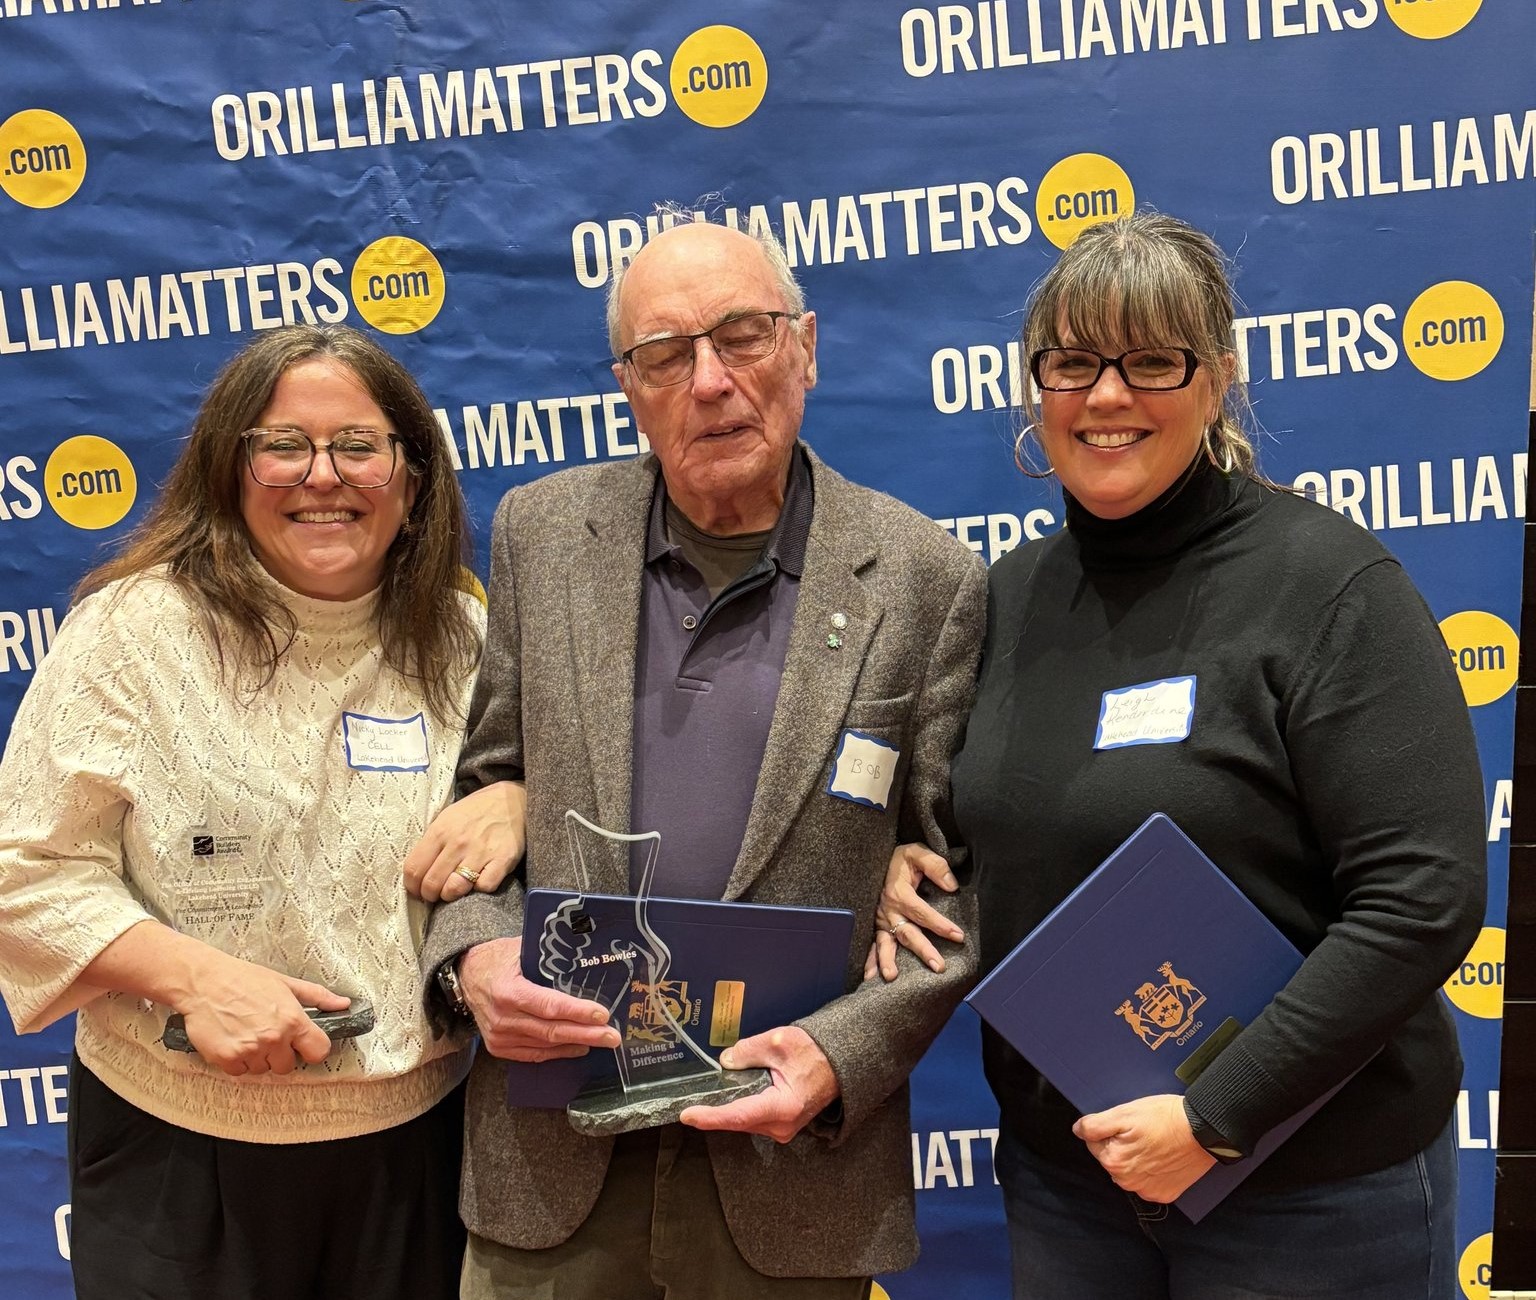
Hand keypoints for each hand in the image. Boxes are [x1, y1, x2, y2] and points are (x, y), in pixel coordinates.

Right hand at [178, 953, 348, 1076]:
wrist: (204, 981)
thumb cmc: (245, 979)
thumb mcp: (286, 983)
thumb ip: (317, 996)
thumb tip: (344, 1004)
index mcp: (293, 1020)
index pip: (319, 1051)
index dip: (312, 1049)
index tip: (303, 1044)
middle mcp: (274, 1038)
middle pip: (287, 1066)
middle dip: (280, 1054)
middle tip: (267, 1033)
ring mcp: (250, 1051)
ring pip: (262, 1069)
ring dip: (257, 1057)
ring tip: (247, 1032)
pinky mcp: (226, 1059)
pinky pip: (239, 1072)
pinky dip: (236, 1061)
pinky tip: (232, 1039)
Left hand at [403, 781, 526, 901]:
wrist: (512, 800)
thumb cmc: (476, 811)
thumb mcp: (447, 818)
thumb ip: (431, 843)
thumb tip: (417, 873)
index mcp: (440, 830)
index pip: (414, 869)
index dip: (412, 886)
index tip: (417, 890)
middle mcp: (458, 842)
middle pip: (432, 883)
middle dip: (429, 895)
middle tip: (434, 895)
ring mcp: (481, 852)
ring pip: (455, 889)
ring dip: (450, 896)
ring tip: (453, 891)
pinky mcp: (503, 860)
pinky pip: (484, 887)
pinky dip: (479, 889)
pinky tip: (478, 881)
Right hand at [456, 937, 619, 1061]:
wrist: (466, 976)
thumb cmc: (497, 958)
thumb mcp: (519, 948)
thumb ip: (547, 954)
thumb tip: (585, 949)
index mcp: (509, 991)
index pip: (549, 1005)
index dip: (577, 1012)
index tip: (602, 1014)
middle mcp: (503, 1017)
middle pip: (552, 1030)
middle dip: (586, 1034)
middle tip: (613, 1036)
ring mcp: (500, 1036)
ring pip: (545, 1045)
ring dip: (576, 1044)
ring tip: (602, 1040)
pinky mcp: (499, 1047)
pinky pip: (534, 1054)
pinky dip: (558, 1052)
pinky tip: (578, 1048)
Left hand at [678, 1025, 838, 1142]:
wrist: (840, 1063)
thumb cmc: (814, 1051)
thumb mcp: (778, 1042)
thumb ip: (748, 1051)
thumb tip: (726, 1061)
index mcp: (782, 1107)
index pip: (739, 1115)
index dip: (711, 1117)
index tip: (687, 1115)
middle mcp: (782, 1126)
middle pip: (738, 1121)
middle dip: (715, 1112)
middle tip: (691, 1102)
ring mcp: (783, 1129)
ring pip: (744, 1122)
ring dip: (728, 1109)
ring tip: (711, 1096)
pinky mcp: (782, 1125)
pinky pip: (753, 1120)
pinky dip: (740, 1109)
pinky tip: (731, 1096)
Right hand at [863, 843, 964, 981]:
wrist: (876, 859)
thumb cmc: (900, 859)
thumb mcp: (917, 852)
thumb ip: (935, 865)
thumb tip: (952, 886)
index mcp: (900, 892)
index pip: (923, 912)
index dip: (940, 925)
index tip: (958, 936)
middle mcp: (889, 909)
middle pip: (907, 933)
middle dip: (923, 950)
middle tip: (938, 966)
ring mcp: (880, 919)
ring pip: (886, 942)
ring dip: (888, 960)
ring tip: (892, 976)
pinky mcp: (875, 925)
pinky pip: (872, 944)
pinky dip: (870, 960)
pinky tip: (870, 976)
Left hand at [1073, 1094, 1215, 1202]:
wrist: (1203, 1130)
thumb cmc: (1165, 1119)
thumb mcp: (1124, 1113)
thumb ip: (1095, 1125)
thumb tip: (1078, 1130)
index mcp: (1113, 1162)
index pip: (1094, 1144)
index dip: (1108, 1130)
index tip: (1126, 1124)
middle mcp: (1127, 1182)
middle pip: (1112, 1158)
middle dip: (1121, 1144)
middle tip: (1142, 1132)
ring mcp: (1147, 1190)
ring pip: (1130, 1170)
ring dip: (1136, 1158)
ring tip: (1154, 1142)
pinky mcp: (1165, 1194)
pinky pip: (1149, 1181)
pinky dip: (1153, 1170)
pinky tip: (1163, 1156)